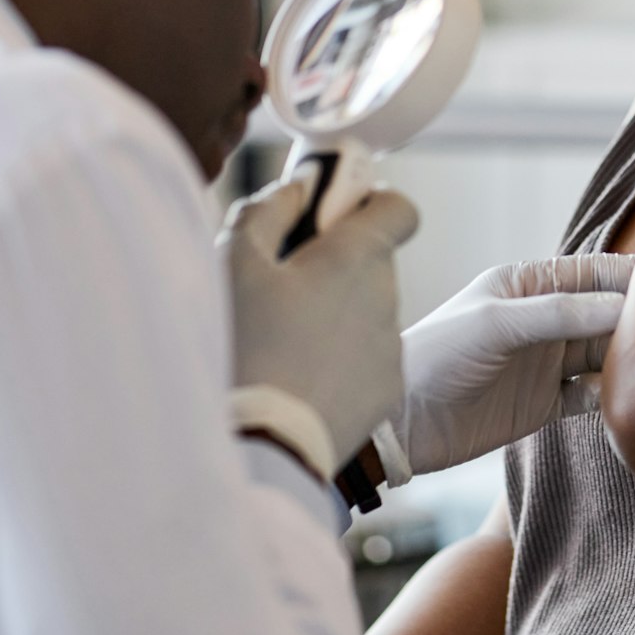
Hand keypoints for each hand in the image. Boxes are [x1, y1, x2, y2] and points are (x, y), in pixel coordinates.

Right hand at [224, 177, 419, 478]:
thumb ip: (269, 211)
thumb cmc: (242, 347)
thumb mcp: (234, 264)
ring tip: (280, 342)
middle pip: (372, 263)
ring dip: (333, 315)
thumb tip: (297, 188)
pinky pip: (366, 359)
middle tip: (281, 287)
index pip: (399, 209)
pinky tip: (296, 378)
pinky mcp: (386, 391)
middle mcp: (387, 296)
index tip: (332, 217)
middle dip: (334, 266)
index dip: (370, 205)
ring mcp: (391, 346)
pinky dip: (339, 360)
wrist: (261, 445)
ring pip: (366, 312)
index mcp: (357, 257)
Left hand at [393, 254, 634, 475]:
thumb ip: (559, 313)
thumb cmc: (436, 356)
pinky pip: (591, 396)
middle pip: (605, 313)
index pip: (591, 273)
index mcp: (528, 285)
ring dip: (625, 359)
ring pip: (602, 355)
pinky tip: (622, 398)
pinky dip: (609, 396)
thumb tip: (622, 306)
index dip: (629, 276)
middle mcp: (542, 320)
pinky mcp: (545, 404)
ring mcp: (545, 363)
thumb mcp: (495, 323)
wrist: (399, 425)